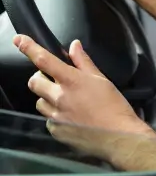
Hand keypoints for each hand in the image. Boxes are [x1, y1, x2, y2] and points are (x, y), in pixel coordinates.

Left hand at [14, 35, 155, 162]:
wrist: (116, 135)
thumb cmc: (113, 106)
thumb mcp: (101, 78)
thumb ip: (83, 61)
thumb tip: (75, 47)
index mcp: (71, 81)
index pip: (44, 60)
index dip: (29, 48)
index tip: (19, 40)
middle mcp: (59, 97)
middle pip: (34, 82)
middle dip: (41, 77)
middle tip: (54, 78)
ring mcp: (55, 115)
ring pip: (39, 101)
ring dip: (48, 96)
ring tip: (68, 99)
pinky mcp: (55, 130)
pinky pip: (48, 118)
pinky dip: (55, 113)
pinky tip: (72, 114)